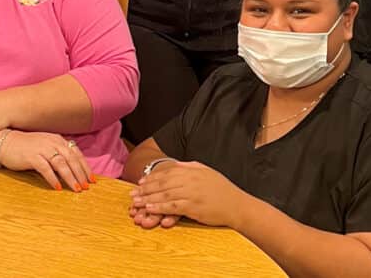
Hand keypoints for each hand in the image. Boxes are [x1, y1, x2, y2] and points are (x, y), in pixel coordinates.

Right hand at [0, 131, 94, 191]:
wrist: (6, 143)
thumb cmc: (27, 147)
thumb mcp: (46, 146)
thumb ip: (58, 153)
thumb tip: (72, 169)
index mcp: (57, 140)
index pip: (76, 153)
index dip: (85, 166)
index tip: (92, 179)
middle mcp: (52, 143)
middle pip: (71, 159)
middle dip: (80, 173)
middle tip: (86, 186)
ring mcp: (42, 149)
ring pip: (61, 164)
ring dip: (70, 177)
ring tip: (76, 188)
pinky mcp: (32, 157)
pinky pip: (45, 168)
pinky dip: (53, 178)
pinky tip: (57, 187)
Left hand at [131, 161, 245, 228]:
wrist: (238, 205)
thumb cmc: (222, 189)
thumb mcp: (206, 171)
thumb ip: (190, 166)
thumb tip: (176, 163)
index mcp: (192, 170)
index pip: (166, 172)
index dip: (151, 177)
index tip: (140, 182)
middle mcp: (190, 180)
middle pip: (162, 183)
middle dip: (145, 188)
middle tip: (132, 193)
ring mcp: (191, 193)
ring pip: (165, 194)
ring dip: (148, 198)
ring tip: (136, 202)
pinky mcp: (193, 207)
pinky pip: (172, 206)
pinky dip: (159, 207)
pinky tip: (150, 208)